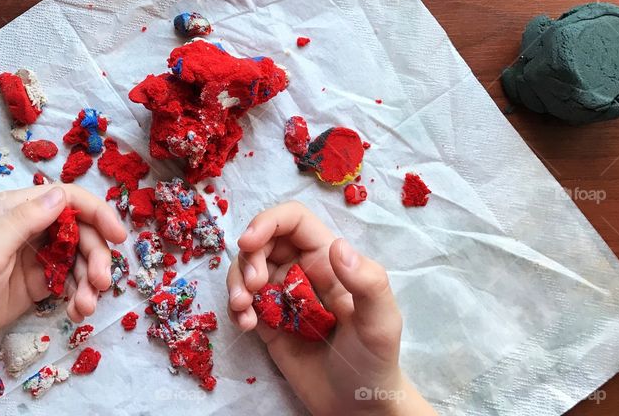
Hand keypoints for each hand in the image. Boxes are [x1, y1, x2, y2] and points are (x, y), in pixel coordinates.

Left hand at [0, 184, 126, 366]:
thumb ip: (25, 220)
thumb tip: (62, 195)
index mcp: (19, 209)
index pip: (70, 199)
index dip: (99, 214)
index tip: (119, 237)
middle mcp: (32, 227)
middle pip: (82, 231)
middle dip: (97, 256)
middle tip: (101, 284)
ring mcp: (36, 255)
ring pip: (80, 258)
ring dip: (90, 279)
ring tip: (84, 306)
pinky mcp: (37, 282)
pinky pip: (70, 281)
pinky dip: (79, 294)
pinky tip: (76, 310)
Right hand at [226, 201, 435, 415]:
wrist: (358, 407)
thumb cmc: (375, 361)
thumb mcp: (381, 323)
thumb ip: (367, 283)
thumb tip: (337, 246)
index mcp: (329, 260)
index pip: (293, 220)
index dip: (267, 221)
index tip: (249, 242)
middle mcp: (303, 270)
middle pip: (263, 241)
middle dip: (248, 258)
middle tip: (252, 288)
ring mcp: (283, 295)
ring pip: (247, 269)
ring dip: (236, 283)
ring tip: (243, 310)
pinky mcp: (268, 321)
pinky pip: (243, 301)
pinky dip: (237, 308)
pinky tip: (246, 325)